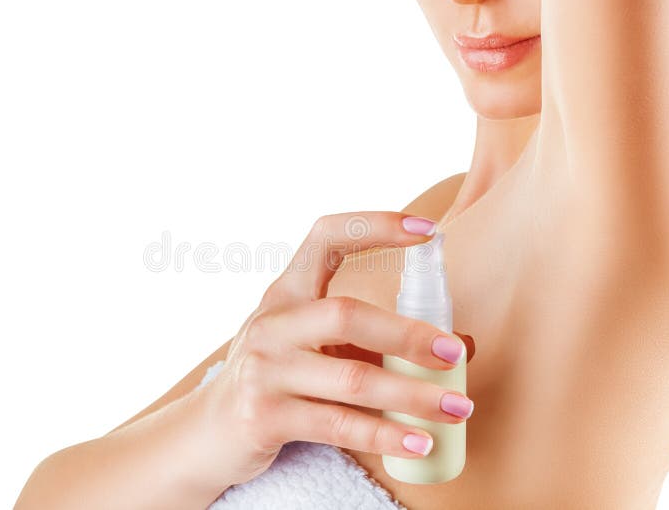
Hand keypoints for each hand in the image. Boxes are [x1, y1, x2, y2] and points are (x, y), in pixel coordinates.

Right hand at [193, 212, 475, 486]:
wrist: (211, 430)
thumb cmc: (278, 377)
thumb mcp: (311, 345)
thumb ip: (371, 338)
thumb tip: (457, 346)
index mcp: (287, 293)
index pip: (326, 239)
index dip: (375, 226)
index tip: (427, 230)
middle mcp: (272, 324)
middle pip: (346, 314)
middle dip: (408, 335)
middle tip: (453, 354)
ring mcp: (265, 370)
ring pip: (352, 379)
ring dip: (412, 395)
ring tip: (457, 408)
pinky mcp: (266, 417)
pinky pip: (339, 426)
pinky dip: (386, 436)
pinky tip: (420, 443)